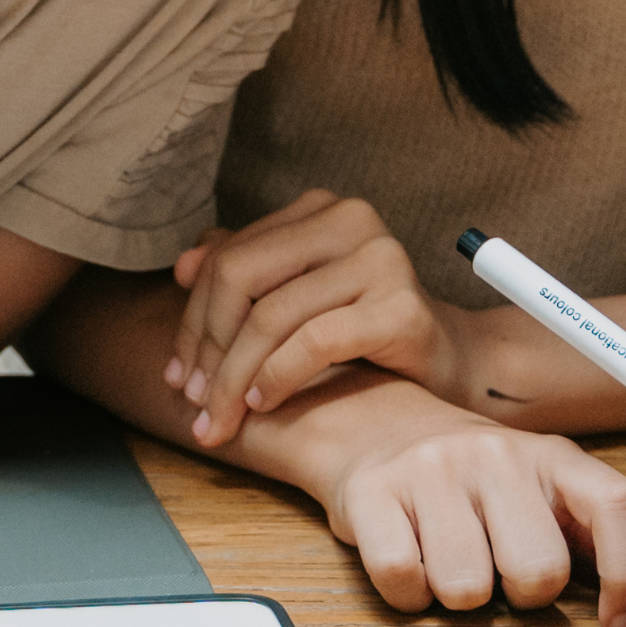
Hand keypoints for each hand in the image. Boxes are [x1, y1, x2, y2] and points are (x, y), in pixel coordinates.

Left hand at [166, 190, 480, 444]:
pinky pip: (313, 342)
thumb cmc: (364, 333)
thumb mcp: (299, 296)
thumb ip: (246, 273)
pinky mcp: (401, 308)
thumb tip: (182, 267)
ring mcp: (382, 260)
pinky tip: (262, 404)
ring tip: (220, 417)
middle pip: (240, 277)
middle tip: (193, 402)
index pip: (228, 257)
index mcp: (322, 210)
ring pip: (270, 316)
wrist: (448, 363)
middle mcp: (353, 221)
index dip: (192, 319)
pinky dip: (276, 377)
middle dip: (205, 347)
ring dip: (233, 377)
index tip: (177, 374)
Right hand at [308, 393, 625, 626]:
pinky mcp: (372, 492)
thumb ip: (593, 536)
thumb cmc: (478, 485)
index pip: (616, 506)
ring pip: (466, 589)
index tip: (616, 624)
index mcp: (554, 456)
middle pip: (538, 571)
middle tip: (500, 572)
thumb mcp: (545, 492)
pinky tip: (413, 563)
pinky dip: (408, 595)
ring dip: (460, 598)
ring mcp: (433, 469)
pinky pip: (403, 581)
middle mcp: (498, 453)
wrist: (380, 429)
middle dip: (522, 595)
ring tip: (451, 561)